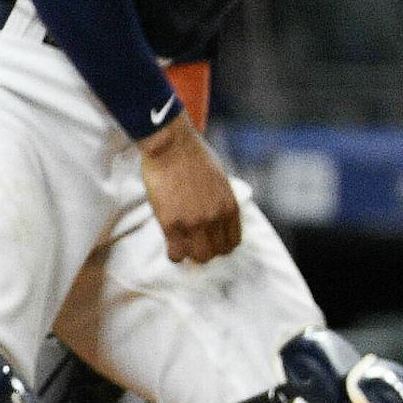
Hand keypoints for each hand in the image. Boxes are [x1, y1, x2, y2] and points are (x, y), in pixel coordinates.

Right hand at [138, 112, 241, 263]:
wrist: (171, 145)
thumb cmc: (193, 156)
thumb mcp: (219, 180)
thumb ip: (220, 202)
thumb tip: (216, 218)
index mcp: (230, 207)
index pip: (232, 242)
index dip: (219, 244)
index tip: (209, 240)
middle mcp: (216, 218)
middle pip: (216, 253)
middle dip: (205, 250)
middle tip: (193, 242)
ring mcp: (194, 223)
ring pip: (198, 257)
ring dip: (190, 253)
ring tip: (181, 244)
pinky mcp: (172, 224)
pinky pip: (176, 254)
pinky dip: (173, 253)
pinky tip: (170, 244)